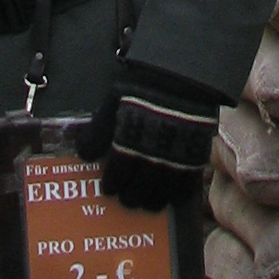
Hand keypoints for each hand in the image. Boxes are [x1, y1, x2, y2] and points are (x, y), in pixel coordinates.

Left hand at [81, 86, 218, 214]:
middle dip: (129, 197)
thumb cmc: (144, 85)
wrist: (183, 76)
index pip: (117, 174)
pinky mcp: (195, 157)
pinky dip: (177, 195)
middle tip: (126, 198)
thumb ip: (98, 130)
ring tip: (146, 202)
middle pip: (137, 189)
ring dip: (151, 201)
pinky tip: (171, 196)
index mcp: (128, 142)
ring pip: (160, 193)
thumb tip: (84, 153)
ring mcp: (174, 159)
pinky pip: (186, 187)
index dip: (112, 184)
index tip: (109, 189)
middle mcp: (150, 156)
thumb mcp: (113, 101)